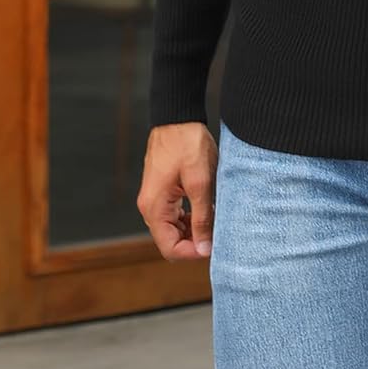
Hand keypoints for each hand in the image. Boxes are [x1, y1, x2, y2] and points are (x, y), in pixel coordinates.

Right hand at [136, 121, 217, 260]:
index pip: (169, 248)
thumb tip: (204, 248)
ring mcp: (154, 198)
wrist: (178, 116)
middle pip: (170, 240)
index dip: (192, 252)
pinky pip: (173, 214)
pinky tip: (206, 209)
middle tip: (217, 232)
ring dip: (193, 229)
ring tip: (214, 219)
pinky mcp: (162, 190)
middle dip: (194, 241)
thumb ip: (202, 217)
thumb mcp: (200, 182)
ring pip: (173, 228)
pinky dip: (189, 217)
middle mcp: (150, 206)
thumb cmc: (187, 144)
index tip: (213, 245)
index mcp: (154, 207)